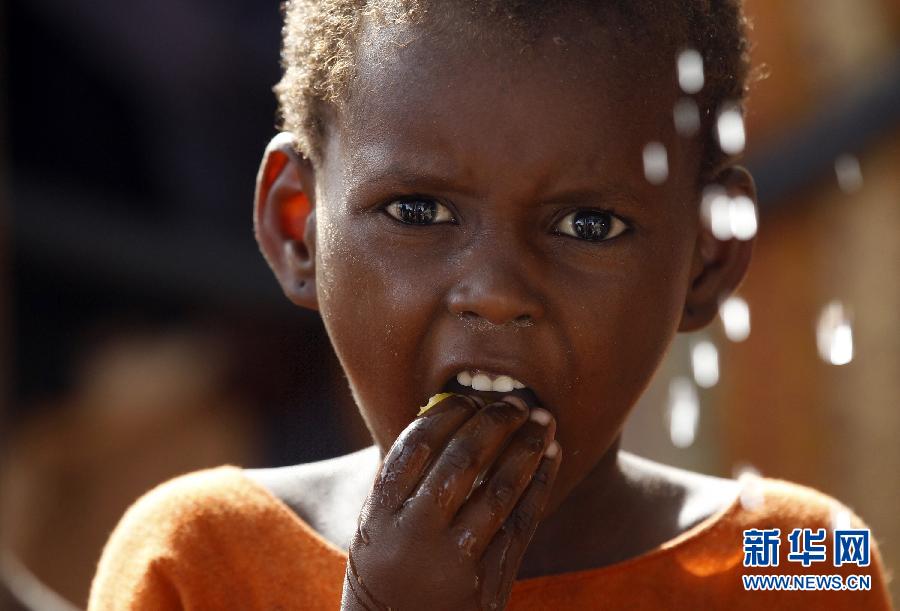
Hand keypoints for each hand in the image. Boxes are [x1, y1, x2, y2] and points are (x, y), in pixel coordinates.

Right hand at [341, 395, 560, 610]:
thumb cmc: (389, 571)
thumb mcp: (376, 528)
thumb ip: (406, 481)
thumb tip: (454, 416)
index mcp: (379, 516)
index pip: (416, 446)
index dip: (447, 414)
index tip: (468, 397)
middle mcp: (414, 537)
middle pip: (461, 462)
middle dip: (494, 423)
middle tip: (516, 402)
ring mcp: (453, 563)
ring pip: (498, 490)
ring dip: (526, 448)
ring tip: (543, 421)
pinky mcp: (487, 585)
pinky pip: (520, 524)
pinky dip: (538, 485)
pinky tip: (549, 459)